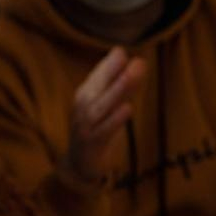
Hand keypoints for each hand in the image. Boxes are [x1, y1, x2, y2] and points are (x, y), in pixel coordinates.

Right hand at [65, 48, 146, 183]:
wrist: (80, 164)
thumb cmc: (97, 130)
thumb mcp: (108, 107)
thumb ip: (120, 86)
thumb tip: (136, 61)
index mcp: (84, 97)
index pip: (96, 77)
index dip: (108, 65)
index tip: (122, 51)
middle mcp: (82, 109)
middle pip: (97, 89)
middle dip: (112, 73)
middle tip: (130, 59)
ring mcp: (85, 127)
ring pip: (101, 107)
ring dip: (117, 91)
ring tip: (130, 77)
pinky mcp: (92, 144)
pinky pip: (105, 131)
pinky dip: (115, 119)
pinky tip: (127, 108)